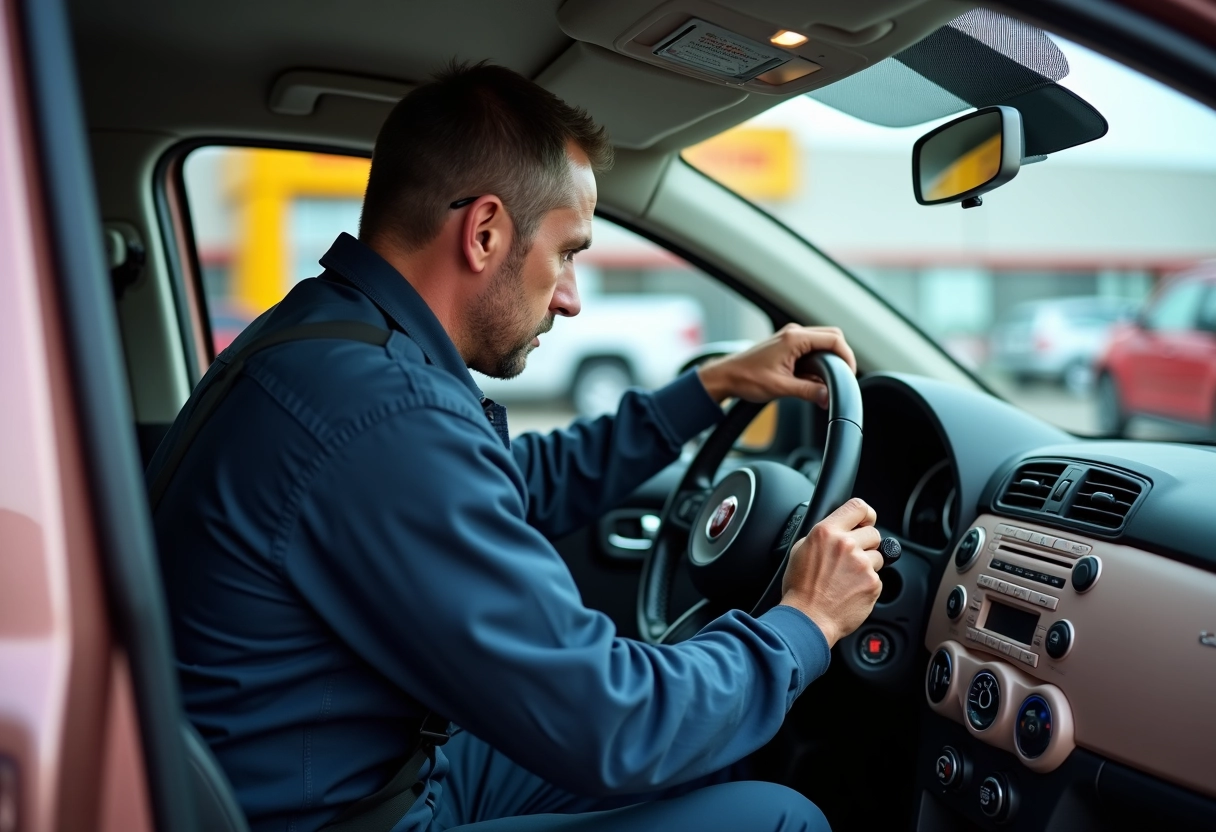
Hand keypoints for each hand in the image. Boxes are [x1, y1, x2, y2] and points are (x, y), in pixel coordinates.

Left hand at [696, 324, 855, 406]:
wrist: (725, 376)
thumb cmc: (747, 379)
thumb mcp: (781, 388)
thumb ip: (808, 391)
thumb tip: (828, 396)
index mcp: (795, 338)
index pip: (834, 340)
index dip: (847, 357)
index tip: (849, 375)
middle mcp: (794, 333)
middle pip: (832, 338)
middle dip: (841, 358)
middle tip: (842, 379)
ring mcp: (790, 338)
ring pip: (822, 343)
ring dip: (828, 360)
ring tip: (826, 382)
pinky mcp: (787, 345)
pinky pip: (811, 348)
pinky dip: (818, 362)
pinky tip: (813, 379)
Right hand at [779, 498, 882, 647]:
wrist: (808, 619)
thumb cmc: (800, 589)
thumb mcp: (800, 550)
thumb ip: (822, 536)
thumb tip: (836, 530)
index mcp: (827, 532)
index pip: (858, 507)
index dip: (866, 514)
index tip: (866, 521)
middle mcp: (846, 545)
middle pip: (873, 532)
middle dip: (866, 544)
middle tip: (851, 558)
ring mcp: (862, 564)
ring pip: (878, 556)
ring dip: (867, 565)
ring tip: (847, 578)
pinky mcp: (873, 583)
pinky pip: (878, 577)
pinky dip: (867, 583)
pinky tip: (850, 590)